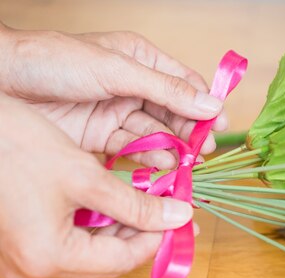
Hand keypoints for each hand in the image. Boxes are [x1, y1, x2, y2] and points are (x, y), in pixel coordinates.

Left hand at [0, 25, 226, 168]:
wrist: (0, 83)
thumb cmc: (54, 61)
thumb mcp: (116, 71)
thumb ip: (165, 89)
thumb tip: (211, 105)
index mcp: (140, 60)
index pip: (184, 84)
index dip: (205, 105)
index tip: (220, 128)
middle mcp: (133, 87)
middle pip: (174, 113)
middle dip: (190, 133)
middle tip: (203, 154)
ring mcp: (116, 113)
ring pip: (157, 135)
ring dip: (173, 150)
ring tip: (186, 165)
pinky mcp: (100, 137)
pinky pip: (134, 150)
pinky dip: (150, 160)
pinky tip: (163, 167)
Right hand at [0, 93, 193, 277]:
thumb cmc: (12, 144)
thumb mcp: (83, 175)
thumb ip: (135, 203)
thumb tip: (178, 218)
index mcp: (47, 256)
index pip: (121, 261)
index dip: (156, 238)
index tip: (180, 216)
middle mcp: (30, 267)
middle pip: (104, 260)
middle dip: (140, 233)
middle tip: (168, 208)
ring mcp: (18, 256)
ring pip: (85, 251)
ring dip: (118, 227)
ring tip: (145, 200)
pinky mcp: (13, 241)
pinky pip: (63, 240)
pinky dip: (91, 223)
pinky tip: (110, 199)